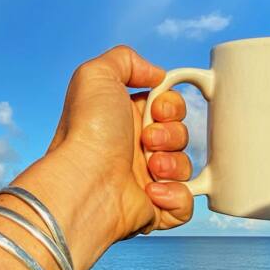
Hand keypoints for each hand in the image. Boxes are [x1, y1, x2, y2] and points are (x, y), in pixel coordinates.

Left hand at [12, 45, 194, 269]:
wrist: (84, 182)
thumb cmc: (86, 131)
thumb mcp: (94, 75)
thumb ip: (125, 59)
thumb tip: (156, 75)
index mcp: (125, 119)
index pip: (168, 107)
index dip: (171, 105)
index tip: (157, 109)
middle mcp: (135, 148)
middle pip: (180, 135)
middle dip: (172, 134)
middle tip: (147, 141)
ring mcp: (145, 180)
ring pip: (185, 168)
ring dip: (173, 164)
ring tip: (149, 168)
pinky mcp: (154, 210)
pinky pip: (185, 203)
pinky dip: (177, 196)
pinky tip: (152, 191)